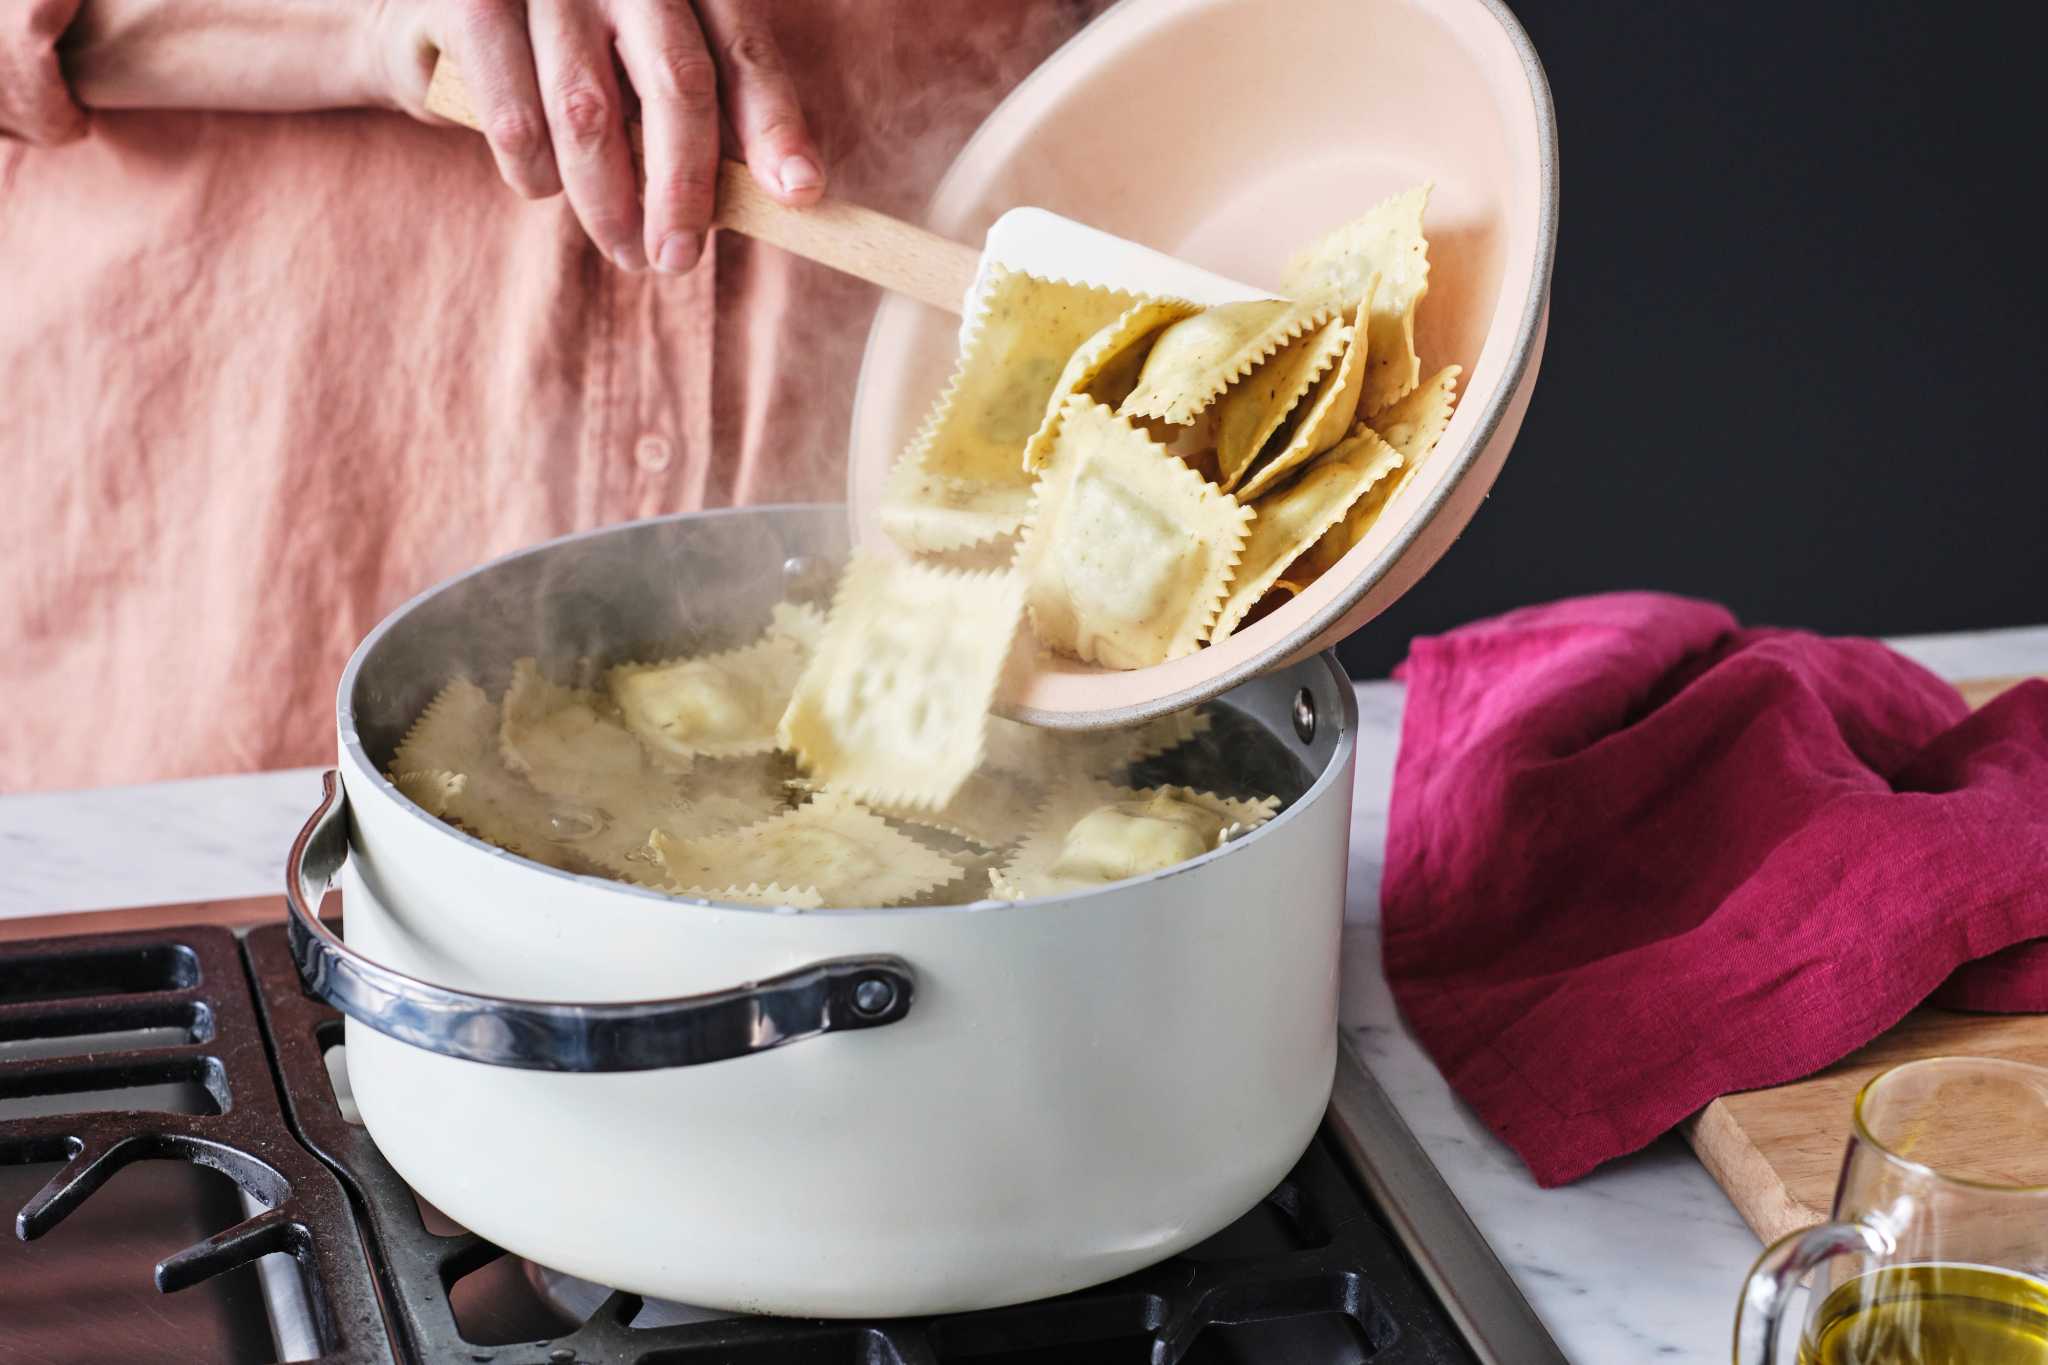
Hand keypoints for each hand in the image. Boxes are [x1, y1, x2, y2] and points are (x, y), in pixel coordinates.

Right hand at [369, 0, 825, 273]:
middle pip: (677, 82)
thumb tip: (776, 196)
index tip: (799, 193)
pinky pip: (515, 119)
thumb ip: (699, 116)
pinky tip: (541, 184)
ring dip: (608, 203)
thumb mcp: (639, 73)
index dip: (775, 125)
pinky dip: (533, 173)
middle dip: (685, 187)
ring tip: (623, 248)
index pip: (743, 49)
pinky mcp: (469, 1)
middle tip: (681, 259)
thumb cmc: (560, 57)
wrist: (431, 11)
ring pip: (591, 115)